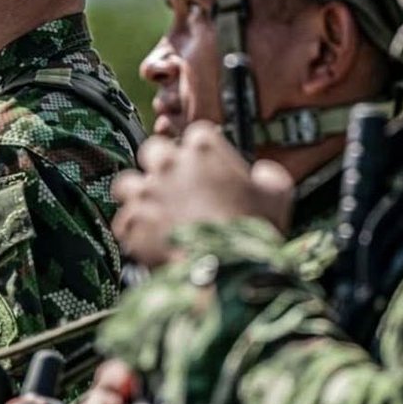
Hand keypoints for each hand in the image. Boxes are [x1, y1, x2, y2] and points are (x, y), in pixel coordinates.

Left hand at [111, 121, 294, 267]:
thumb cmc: (254, 228)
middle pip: (153, 150)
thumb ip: (269, 175)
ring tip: (154, 212)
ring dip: (139, 195)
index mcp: (202, 148)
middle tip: (176, 186)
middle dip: (162, 165)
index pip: (196, 135)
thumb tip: (262, 174)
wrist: (225, 268)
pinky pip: (124, 222)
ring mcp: (145, 191)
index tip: (209, 167)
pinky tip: (149, 241)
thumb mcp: (278, 194)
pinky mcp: (131, 221)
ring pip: (128, 183)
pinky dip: (135, 231)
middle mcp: (168, 163)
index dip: (203, 153)